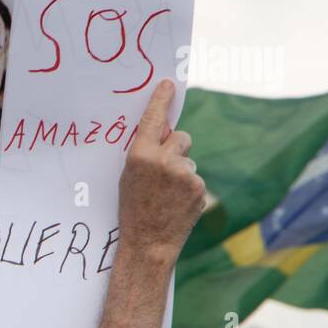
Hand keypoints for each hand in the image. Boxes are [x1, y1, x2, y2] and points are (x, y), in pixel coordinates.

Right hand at [117, 78, 204, 264]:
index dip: (161, 99)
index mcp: (140, 156)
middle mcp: (164, 161)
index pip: (153, 119)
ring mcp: (184, 174)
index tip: (168, 84)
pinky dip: (188, 189)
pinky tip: (177, 204)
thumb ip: (145, 155)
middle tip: (165, 168)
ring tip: (167, 195)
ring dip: (181, 172)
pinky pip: (195, 178)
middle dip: (177, 147)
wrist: (148, 244)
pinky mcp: (199, 188)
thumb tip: (163, 136)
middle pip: (181, 137)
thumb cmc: (132, 210)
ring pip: (189, 160)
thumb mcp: (128, 177)